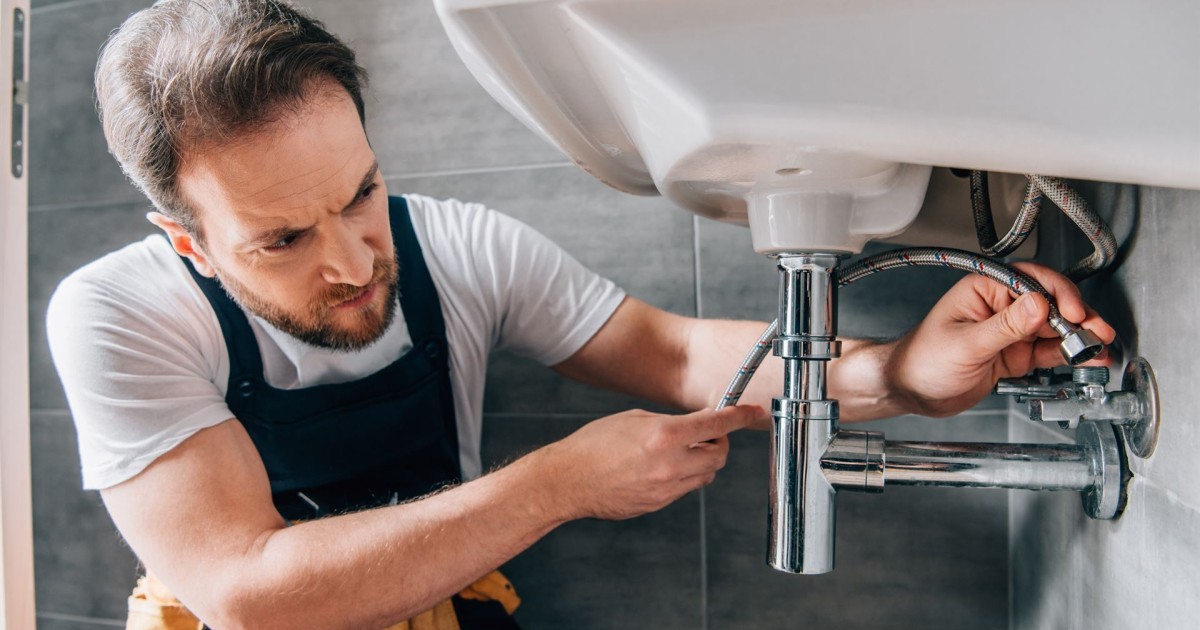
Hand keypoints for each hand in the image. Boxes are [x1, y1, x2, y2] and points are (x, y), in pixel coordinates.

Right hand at [542, 405, 764, 520]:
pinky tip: (660, 468)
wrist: (567, 481)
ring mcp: (666, 489)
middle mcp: (670, 464)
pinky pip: (685, 489)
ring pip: (706, 476)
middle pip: (719, 455)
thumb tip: (695, 426)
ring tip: (677, 452)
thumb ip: (670, 422)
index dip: (740, 417)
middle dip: (718, 443)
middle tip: (706, 434)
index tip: (753, 412)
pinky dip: (683, 477)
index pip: (717, 425)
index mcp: (664, 435)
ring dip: (702, 462)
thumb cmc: (593, 445)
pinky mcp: (659, 504)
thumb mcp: (634, 419)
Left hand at [885, 262, 1115, 416]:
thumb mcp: (966, 344)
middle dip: (1077, 315)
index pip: (1030, 280)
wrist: (911, 391)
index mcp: (983, 289)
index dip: (1056, 294)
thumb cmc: (922, 360)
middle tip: (1096, 331)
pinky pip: (1047, 350)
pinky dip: (1067, 354)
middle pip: (1050, 302)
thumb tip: (1038, 305)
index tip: (1072, 312)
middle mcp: (1000, 306)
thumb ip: (1004, 327)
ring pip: (1054, 327)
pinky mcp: (1014, 353)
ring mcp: (1009, 330)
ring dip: (1078, 336)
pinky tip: (1085, 356)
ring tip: (1098, 345)